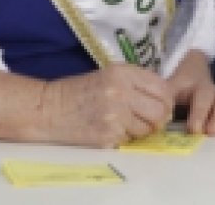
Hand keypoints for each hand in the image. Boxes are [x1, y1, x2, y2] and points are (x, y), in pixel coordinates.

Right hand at [41, 64, 175, 147]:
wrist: (47, 109)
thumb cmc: (80, 91)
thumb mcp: (110, 74)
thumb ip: (137, 82)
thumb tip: (165, 99)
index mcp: (123, 73)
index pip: (162, 88)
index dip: (166, 99)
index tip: (161, 105)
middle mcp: (121, 92)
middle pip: (161, 111)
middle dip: (159, 118)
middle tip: (150, 120)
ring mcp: (115, 115)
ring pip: (148, 128)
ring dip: (142, 130)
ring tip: (127, 124)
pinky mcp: (107, 136)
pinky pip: (130, 140)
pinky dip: (126, 137)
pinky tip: (112, 130)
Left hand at [167, 51, 214, 134]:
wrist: (193, 71)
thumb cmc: (178, 87)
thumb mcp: (167, 89)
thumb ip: (161, 103)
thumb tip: (153, 122)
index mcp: (186, 85)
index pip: (183, 94)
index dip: (188, 110)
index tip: (187, 126)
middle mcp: (205, 89)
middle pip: (206, 97)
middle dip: (204, 114)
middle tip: (200, 131)